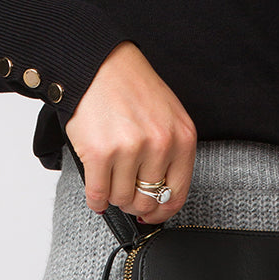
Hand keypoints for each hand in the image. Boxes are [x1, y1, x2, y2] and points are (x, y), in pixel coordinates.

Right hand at [64, 41, 195, 225]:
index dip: (162, 211)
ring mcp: (130, 149)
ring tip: (109, 182)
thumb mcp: (168, 116)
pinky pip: (98, 194)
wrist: (99, 64)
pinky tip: (96, 192)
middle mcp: (160, 145)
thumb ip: (171, 154)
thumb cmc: (131, 88)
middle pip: (148, 200)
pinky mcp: (101, 153)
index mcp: (182, 138)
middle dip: (134, 203)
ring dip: (113, 197)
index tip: (152, 215)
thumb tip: (160, 198)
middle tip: (125, 193)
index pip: (177, 193)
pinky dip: (96, 200)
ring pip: (122, 199)